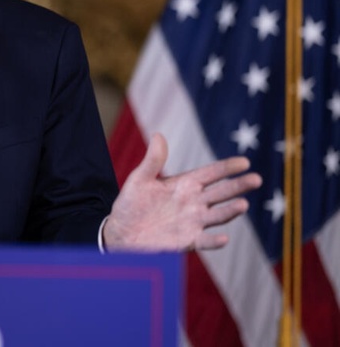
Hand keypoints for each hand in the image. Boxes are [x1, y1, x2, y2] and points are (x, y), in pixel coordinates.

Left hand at [103, 133, 262, 251]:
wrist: (121, 231)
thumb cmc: (131, 203)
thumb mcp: (140, 179)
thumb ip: (153, 160)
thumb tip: (158, 135)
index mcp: (185, 184)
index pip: (211, 173)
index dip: (227, 167)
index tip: (245, 162)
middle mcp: (194, 202)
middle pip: (222, 192)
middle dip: (238, 186)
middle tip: (256, 179)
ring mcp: (193, 222)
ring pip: (218, 215)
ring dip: (230, 211)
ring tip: (243, 204)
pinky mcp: (187, 241)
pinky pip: (205, 241)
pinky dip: (214, 241)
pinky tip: (223, 238)